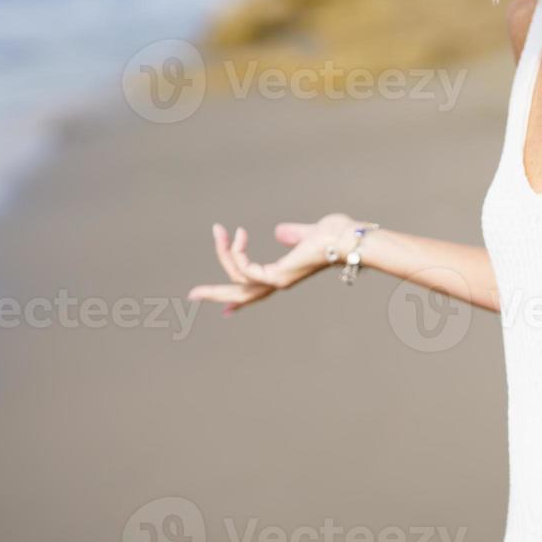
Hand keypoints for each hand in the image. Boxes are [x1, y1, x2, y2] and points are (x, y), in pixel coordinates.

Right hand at [189, 213, 359, 314]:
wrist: (349, 238)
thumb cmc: (336, 234)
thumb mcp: (308, 233)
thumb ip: (293, 234)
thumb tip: (279, 232)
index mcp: (285, 274)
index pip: (257, 289)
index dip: (239, 299)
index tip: (224, 311)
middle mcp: (279, 282)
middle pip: (241, 296)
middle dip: (215, 295)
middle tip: (192, 294)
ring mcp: (278, 281)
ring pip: (237, 281)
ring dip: (223, 254)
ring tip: (219, 230)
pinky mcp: (277, 276)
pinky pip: (244, 270)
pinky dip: (236, 252)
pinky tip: (238, 234)